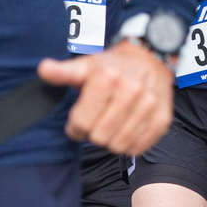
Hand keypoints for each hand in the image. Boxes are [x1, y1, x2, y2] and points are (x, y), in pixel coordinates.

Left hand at [37, 40, 174, 154]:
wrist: (152, 58)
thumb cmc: (113, 66)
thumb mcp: (86, 66)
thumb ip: (64, 72)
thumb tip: (43, 69)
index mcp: (107, 78)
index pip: (82, 123)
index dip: (75, 128)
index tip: (78, 123)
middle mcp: (131, 91)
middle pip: (100, 137)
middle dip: (93, 135)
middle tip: (96, 124)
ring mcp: (149, 106)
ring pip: (119, 146)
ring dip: (111, 141)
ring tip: (111, 127)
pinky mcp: (162, 119)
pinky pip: (138, 148)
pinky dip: (129, 145)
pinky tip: (126, 131)